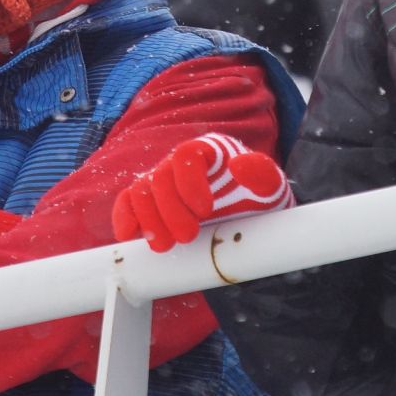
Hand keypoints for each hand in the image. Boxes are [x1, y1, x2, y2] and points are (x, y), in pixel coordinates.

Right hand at [112, 133, 290, 252]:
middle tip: (187, 236)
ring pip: (140, 191)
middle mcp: (180, 164)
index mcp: (208, 150)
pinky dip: (124, 218)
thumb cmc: (260, 201)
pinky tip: (129, 237)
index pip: (187, 154)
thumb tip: (239, 165)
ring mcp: (161, 183)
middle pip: (160, 176)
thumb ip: (262, 173)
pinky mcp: (149, 204)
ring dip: (148, 219)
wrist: (250, 223)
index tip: (205, 209)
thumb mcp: (271, 188)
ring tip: (164, 245)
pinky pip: (127, 203)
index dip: (189, 180)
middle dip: (170, 209)